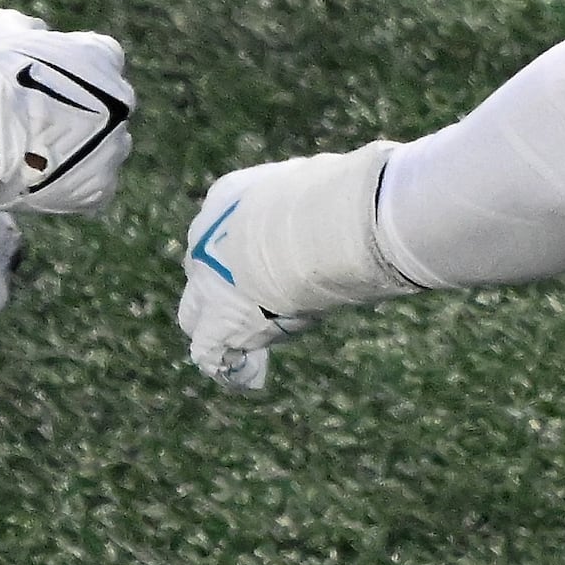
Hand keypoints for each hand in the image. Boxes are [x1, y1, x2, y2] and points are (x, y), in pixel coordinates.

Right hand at [0, 10, 133, 216]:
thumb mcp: (0, 33)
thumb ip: (27, 29)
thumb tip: (35, 29)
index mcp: (104, 56)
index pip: (100, 58)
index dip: (72, 72)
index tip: (46, 84)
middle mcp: (122, 99)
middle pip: (109, 107)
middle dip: (81, 113)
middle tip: (40, 123)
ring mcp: (114, 146)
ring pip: (108, 148)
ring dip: (84, 150)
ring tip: (41, 155)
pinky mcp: (100, 187)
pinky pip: (96, 187)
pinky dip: (76, 186)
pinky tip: (47, 180)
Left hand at [178, 139, 413, 389]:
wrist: (316, 225)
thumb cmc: (339, 197)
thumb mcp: (331, 187)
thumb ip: (330, 200)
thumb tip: (367, 198)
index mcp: (226, 199)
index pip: (227, 232)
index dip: (249, 254)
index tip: (278, 265)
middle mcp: (204, 238)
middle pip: (204, 271)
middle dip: (225, 289)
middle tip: (259, 305)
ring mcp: (205, 281)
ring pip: (197, 314)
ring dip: (223, 328)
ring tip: (253, 345)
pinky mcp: (217, 321)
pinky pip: (210, 352)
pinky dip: (230, 366)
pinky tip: (249, 377)